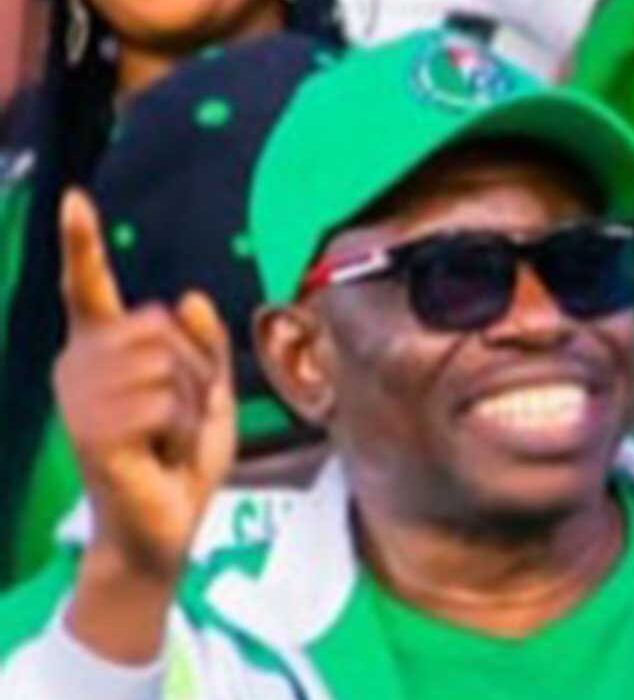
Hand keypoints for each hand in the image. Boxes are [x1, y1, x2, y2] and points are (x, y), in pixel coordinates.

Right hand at [55, 188, 236, 585]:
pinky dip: (181, 429)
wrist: (163, 530)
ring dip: (190, 404)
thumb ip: (206, 348)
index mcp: (106, 354)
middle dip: (196, 370)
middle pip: (162, 326)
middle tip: (181, 418)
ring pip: (167, 362)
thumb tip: (190, 296)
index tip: (74, 198)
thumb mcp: (210, 398)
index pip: (89, 290)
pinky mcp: (93, 432)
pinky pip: (161, 401)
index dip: (82, 245)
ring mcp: (83, 399)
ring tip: (169, 439)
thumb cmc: (180, 463)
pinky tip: (161, 455)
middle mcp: (82, 368)